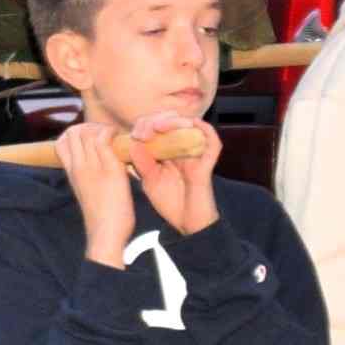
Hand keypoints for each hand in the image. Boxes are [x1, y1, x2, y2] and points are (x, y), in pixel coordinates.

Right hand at [55, 120, 134, 267]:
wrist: (105, 235)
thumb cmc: (101, 218)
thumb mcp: (88, 194)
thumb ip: (88, 178)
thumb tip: (96, 167)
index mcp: (71, 174)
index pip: (62, 142)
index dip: (76, 134)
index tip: (92, 140)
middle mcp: (77, 167)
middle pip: (73, 132)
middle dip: (90, 127)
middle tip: (107, 137)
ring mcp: (91, 167)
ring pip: (86, 132)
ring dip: (102, 129)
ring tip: (115, 140)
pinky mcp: (109, 170)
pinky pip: (103, 140)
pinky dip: (112, 134)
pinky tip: (122, 143)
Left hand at [130, 112, 218, 233]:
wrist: (187, 224)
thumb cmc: (170, 203)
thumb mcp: (149, 181)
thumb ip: (142, 163)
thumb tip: (134, 142)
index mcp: (166, 150)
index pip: (157, 126)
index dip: (144, 124)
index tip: (132, 135)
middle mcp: (181, 147)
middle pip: (172, 120)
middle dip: (154, 120)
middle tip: (142, 131)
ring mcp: (195, 153)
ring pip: (190, 125)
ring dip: (173, 121)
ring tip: (157, 127)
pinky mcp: (207, 162)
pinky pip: (212, 141)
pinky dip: (203, 130)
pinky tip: (188, 126)